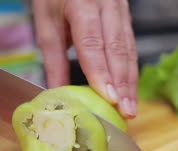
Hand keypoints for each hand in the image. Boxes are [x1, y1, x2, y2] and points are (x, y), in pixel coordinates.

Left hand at [32, 0, 137, 118]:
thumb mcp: (46, 23)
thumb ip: (53, 59)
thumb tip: (57, 93)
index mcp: (82, 3)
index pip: (93, 43)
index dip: (102, 73)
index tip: (109, 99)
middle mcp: (107, 4)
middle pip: (118, 49)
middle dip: (123, 84)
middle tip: (125, 112)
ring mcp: (120, 8)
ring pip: (129, 49)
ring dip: (130, 82)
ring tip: (130, 108)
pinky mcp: (126, 15)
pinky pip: (131, 45)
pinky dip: (131, 70)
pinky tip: (130, 90)